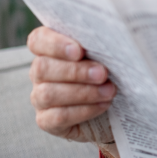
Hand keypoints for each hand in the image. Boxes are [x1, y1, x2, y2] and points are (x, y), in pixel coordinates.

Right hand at [27, 26, 116, 141]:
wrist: (117, 107)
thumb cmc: (111, 72)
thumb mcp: (107, 54)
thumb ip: (101, 43)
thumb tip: (111, 37)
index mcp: (50, 49)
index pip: (38, 40)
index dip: (55, 44)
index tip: (79, 50)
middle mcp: (40, 72)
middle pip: (42, 67)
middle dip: (75, 71)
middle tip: (103, 73)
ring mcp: (40, 97)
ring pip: (48, 94)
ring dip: (83, 92)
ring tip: (109, 91)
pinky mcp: (46, 120)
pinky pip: (57, 116)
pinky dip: (83, 110)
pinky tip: (103, 105)